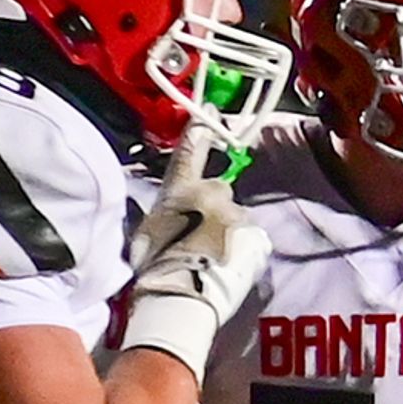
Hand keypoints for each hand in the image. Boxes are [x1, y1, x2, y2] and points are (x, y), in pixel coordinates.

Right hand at [121, 129, 271, 371]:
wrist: (181, 291)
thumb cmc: (154, 263)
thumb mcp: (147, 231)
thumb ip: (165, 214)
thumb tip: (167, 217)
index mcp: (180, 187)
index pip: (190, 151)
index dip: (200, 131)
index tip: (209, 112)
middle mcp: (212, 193)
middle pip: (219, 192)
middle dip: (213, 209)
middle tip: (199, 236)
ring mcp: (236, 214)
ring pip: (236, 219)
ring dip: (228, 233)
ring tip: (213, 258)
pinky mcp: (255, 236)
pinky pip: (251, 240)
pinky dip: (242, 249)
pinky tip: (228, 266)